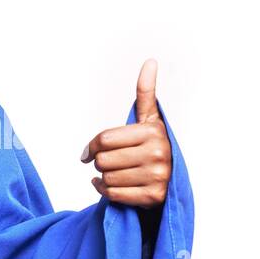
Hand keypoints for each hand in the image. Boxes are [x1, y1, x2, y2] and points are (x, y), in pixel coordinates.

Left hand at [80, 59, 170, 208]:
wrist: (171, 180)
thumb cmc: (152, 146)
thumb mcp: (150, 119)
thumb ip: (146, 92)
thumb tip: (150, 61)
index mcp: (153, 131)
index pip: (104, 140)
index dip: (91, 146)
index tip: (88, 152)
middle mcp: (158, 153)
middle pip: (103, 160)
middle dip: (100, 163)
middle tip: (109, 163)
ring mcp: (157, 177)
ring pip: (107, 178)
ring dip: (103, 178)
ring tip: (114, 174)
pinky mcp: (153, 197)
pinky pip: (113, 194)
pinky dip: (104, 191)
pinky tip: (108, 186)